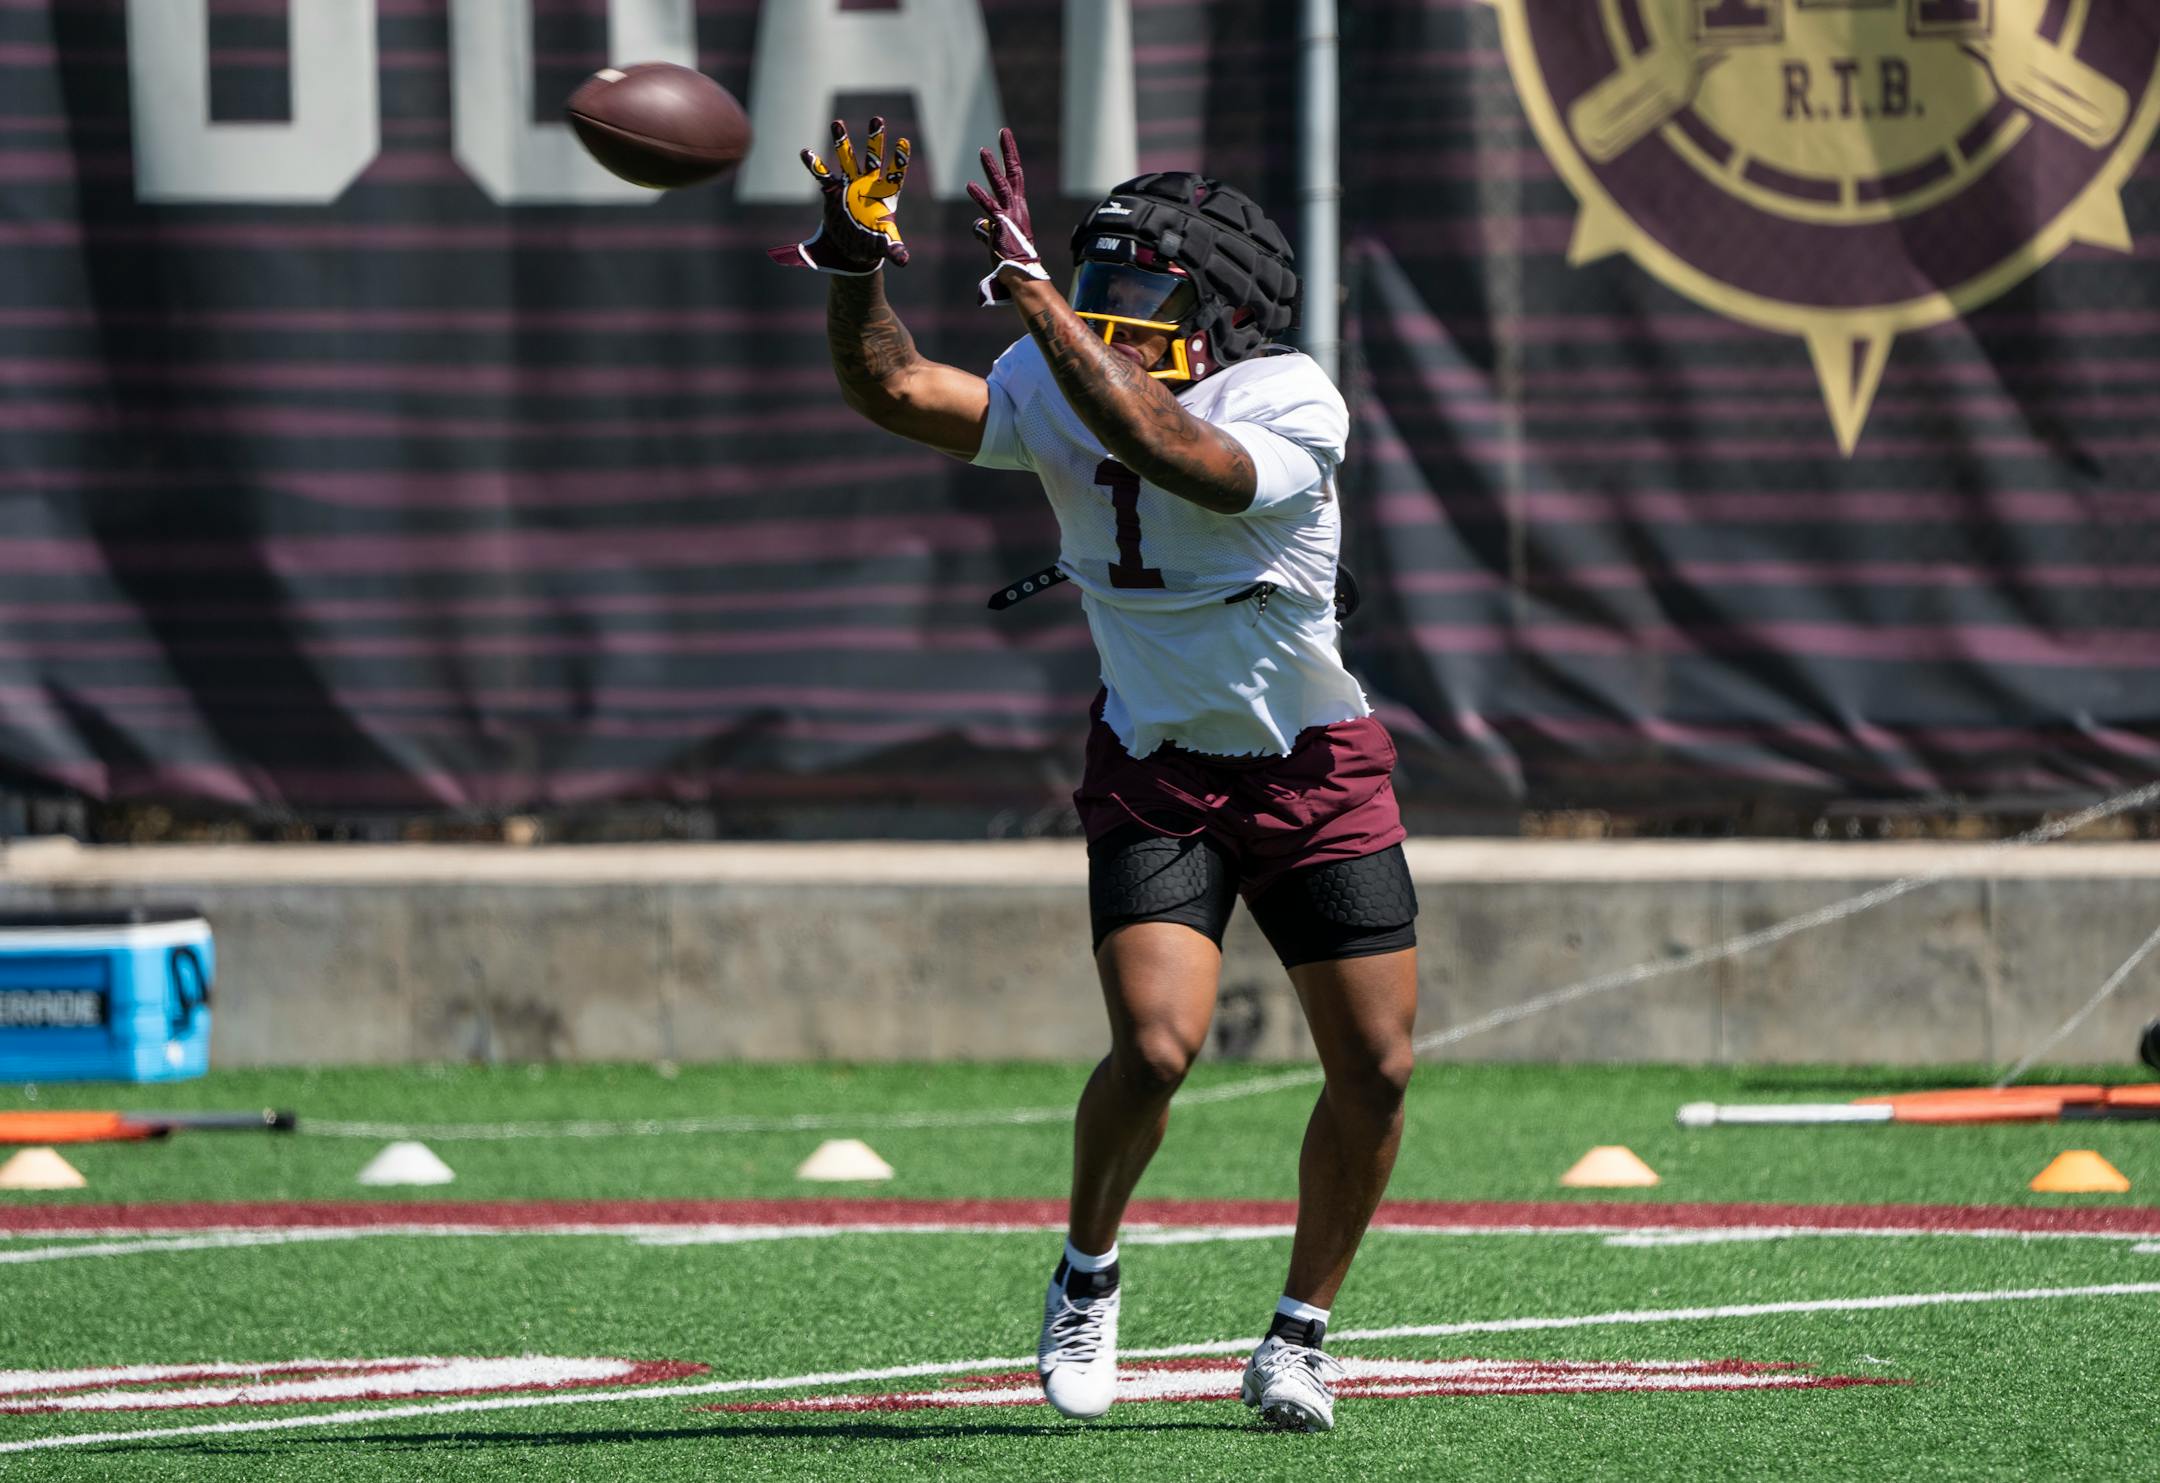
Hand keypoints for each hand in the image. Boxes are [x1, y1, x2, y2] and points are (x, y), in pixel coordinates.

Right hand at [768, 117, 910, 274]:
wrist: (854, 247)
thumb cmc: (873, 243)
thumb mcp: (885, 245)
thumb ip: (894, 249)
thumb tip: (904, 260)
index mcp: (884, 195)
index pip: (895, 173)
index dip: (899, 159)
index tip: (903, 141)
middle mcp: (868, 184)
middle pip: (873, 158)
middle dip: (875, 139)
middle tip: (878, 119)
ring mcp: (850, 185)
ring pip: (847, 159)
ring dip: (842, 141)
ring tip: (837, 122)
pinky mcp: (834, 191)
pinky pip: (823, 175)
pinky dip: (814, 165)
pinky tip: (805, 152)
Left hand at [968, 128, 1050, 303]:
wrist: (1020, 274)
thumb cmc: (1011, 259)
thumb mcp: (997, 239)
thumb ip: (986, 229)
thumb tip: (978, 224)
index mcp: (1018, 208)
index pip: (1014, 178)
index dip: (1009, 158)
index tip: (1005, 141)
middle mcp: (1017, 208)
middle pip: (1014, 174)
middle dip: (1008, 152)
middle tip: (1003, 132)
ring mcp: (1010, 215)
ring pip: (1002, 186)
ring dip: (992, 168)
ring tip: (983, 151)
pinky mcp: (1002, 225)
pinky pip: (990, 207)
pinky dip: (980, 196)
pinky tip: (969, 185)